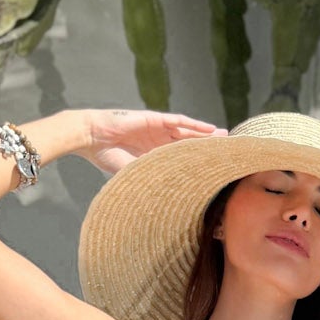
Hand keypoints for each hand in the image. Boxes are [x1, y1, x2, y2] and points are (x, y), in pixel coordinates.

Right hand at [81, 108, 226, 175]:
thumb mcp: (132, 173)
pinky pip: (179, 121)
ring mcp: (157, 129)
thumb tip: (167, 200)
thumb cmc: (106, 157)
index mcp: (153, 155)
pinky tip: (209, 128)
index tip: (213, 170)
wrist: (91, 138)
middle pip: (188, 143)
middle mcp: (158, 141)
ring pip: (188, 132)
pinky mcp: (154, 119)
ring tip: (225, 138)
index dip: (196, 163)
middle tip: (228, 152)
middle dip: (207, 147)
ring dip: (206, 135)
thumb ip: (149, 180)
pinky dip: (195, 125)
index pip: (180, 159)